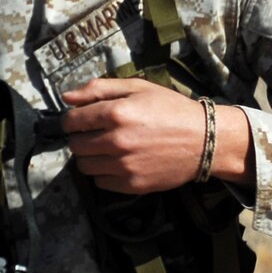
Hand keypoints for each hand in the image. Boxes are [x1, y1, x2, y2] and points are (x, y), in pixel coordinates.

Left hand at [62, 77, 252, 191]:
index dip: (71, 119)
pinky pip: (100, 182)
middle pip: (75, 145)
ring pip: (84, 166)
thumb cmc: (171, 110)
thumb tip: (67, 96)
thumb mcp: (139, 88)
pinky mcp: (132, 184)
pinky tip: (120, 163)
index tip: (80, 120)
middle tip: (97, 134)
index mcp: (116, 113)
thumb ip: (99, 88)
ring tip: (107, 150)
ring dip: (90, 157)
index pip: (71, 121)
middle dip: (81, 138)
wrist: (204, 140)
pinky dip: (104, 173)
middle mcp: (116, 141)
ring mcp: (124, 166)